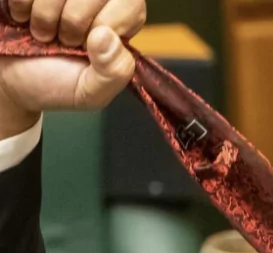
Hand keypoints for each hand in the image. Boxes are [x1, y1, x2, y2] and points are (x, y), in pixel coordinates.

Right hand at [0, 0, 145, 137]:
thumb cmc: (54, 83)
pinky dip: (22, 5)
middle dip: (72, 22)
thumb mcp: (90, 92)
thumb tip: (106, 35)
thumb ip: (115, 72)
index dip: (103, 26)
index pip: (129, 4)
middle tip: (63, 41)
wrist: (10, 78)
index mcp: (122, 22)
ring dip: (44, 15)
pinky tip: (24, 18)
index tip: (86, 48)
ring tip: (43, 34)